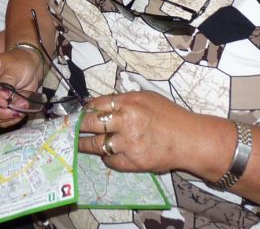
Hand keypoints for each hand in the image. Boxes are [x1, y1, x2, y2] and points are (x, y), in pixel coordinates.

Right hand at [0, 46, 44, 129]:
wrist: (30, 65)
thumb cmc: (20, 62)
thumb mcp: (14, 68)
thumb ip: (8, 82)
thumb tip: (3, 95)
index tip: (5, 103)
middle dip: (0, 112)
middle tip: (16, 110)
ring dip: (7, 117)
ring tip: (23, 109)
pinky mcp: (0, 107)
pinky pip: (0, 120)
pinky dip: (10, 120)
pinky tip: (20, 114)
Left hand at [77, 91, 195, 173]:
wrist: (189, 140)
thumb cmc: (170, 116)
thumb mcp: (147, 98)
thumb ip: (124, 100)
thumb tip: (102, 104)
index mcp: (130, 102)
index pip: (97, 104)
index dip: (86, 109)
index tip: (80, 113)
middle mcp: (126, 122)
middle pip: (91, 123)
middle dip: (78, 126)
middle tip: (71, 128)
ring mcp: (128, 143)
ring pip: (96, 144)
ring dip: (85, 144)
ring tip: (78, 144)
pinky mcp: (133, 162)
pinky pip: (110, 161)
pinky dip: (106, 157)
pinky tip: (106, 154)